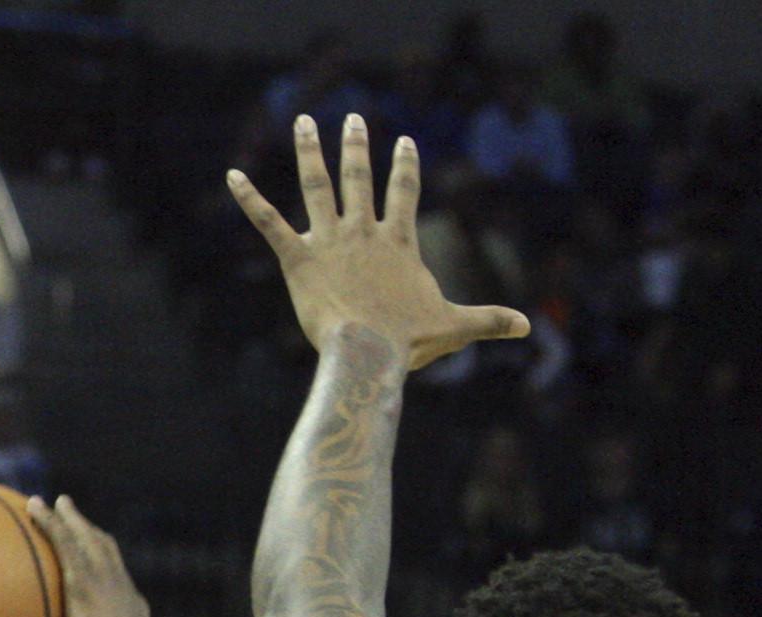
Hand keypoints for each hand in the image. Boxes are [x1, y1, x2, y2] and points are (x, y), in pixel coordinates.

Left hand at [26, 495, 167, 616]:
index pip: (119, 585)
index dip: (107, 569)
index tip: (94, 560)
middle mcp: (125, 593)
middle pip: (107, 553)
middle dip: (90, 532)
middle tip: (72, 516)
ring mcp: (108, 585)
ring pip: (87, 539)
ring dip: (69, 518)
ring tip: (50, 502)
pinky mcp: (87, 584)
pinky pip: (67, 543)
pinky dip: (52, 523)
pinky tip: (34, 510)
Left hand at [229, 115, 528, 371]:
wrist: (367, 352)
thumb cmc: (408, 342)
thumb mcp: (454, 327)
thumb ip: (488, 320)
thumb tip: (528, 327)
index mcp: (397, 242)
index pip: (404, 193)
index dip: (405, 166)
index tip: (406, 141)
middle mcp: (363, 231)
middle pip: (360, 177)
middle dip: (356, 146)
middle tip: (353, 120)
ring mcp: (329, 240)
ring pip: (317, 185)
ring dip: (310, 152)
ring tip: (305, 122)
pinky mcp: (298, 258)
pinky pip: (268, 222)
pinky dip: (249, 199)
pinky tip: (232, 176)